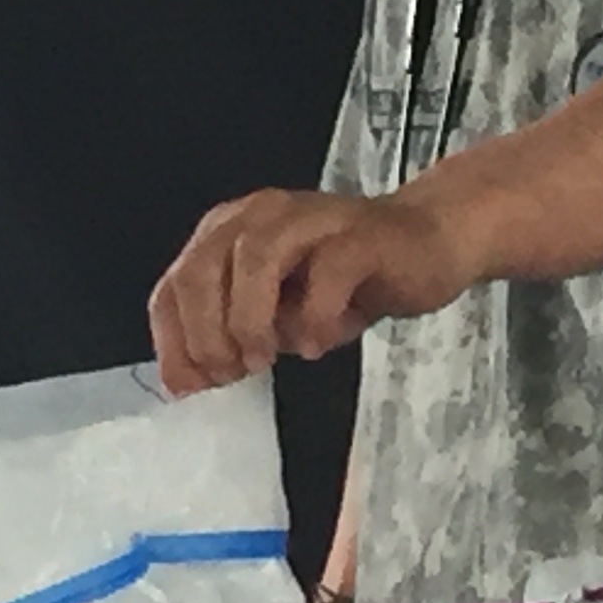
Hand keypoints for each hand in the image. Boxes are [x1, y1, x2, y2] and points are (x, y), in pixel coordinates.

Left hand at [147, 188, 480, 396]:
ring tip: (264, 361)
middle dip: (205, 333)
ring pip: (254, 257)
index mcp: (229, 232)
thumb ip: (236, 336)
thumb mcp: (279, 314)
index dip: (173, 342)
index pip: (173, 286)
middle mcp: (259, 215)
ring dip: (248, 319)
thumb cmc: (348, 281)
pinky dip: (314, 315)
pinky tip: (317, 346)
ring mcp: (310, 219)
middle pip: (201, 269)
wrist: (429, 242)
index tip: (189, 388)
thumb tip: (194, 380)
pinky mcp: (359, 235)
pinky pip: (327, 270)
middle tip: (230, 374)